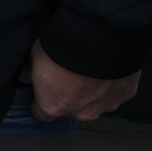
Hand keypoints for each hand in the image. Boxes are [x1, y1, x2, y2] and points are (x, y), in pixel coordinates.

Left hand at [22, 40, 139, 120]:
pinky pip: (115, 91)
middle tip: (69, 74)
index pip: (42, 114)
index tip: (43, 90)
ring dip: (92, 91)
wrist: (98, 36)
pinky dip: (111, 82)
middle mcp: (81, 113)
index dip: (41, 100)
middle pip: (71, 109)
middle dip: (70, 95)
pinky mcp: (126, 94)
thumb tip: (25, 77)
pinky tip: (106, 66)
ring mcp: (106, 105)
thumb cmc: (63, 47)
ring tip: (89, 69)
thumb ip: (29, 71)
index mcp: (54, 106)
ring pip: (95, 103)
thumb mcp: (35, 55)